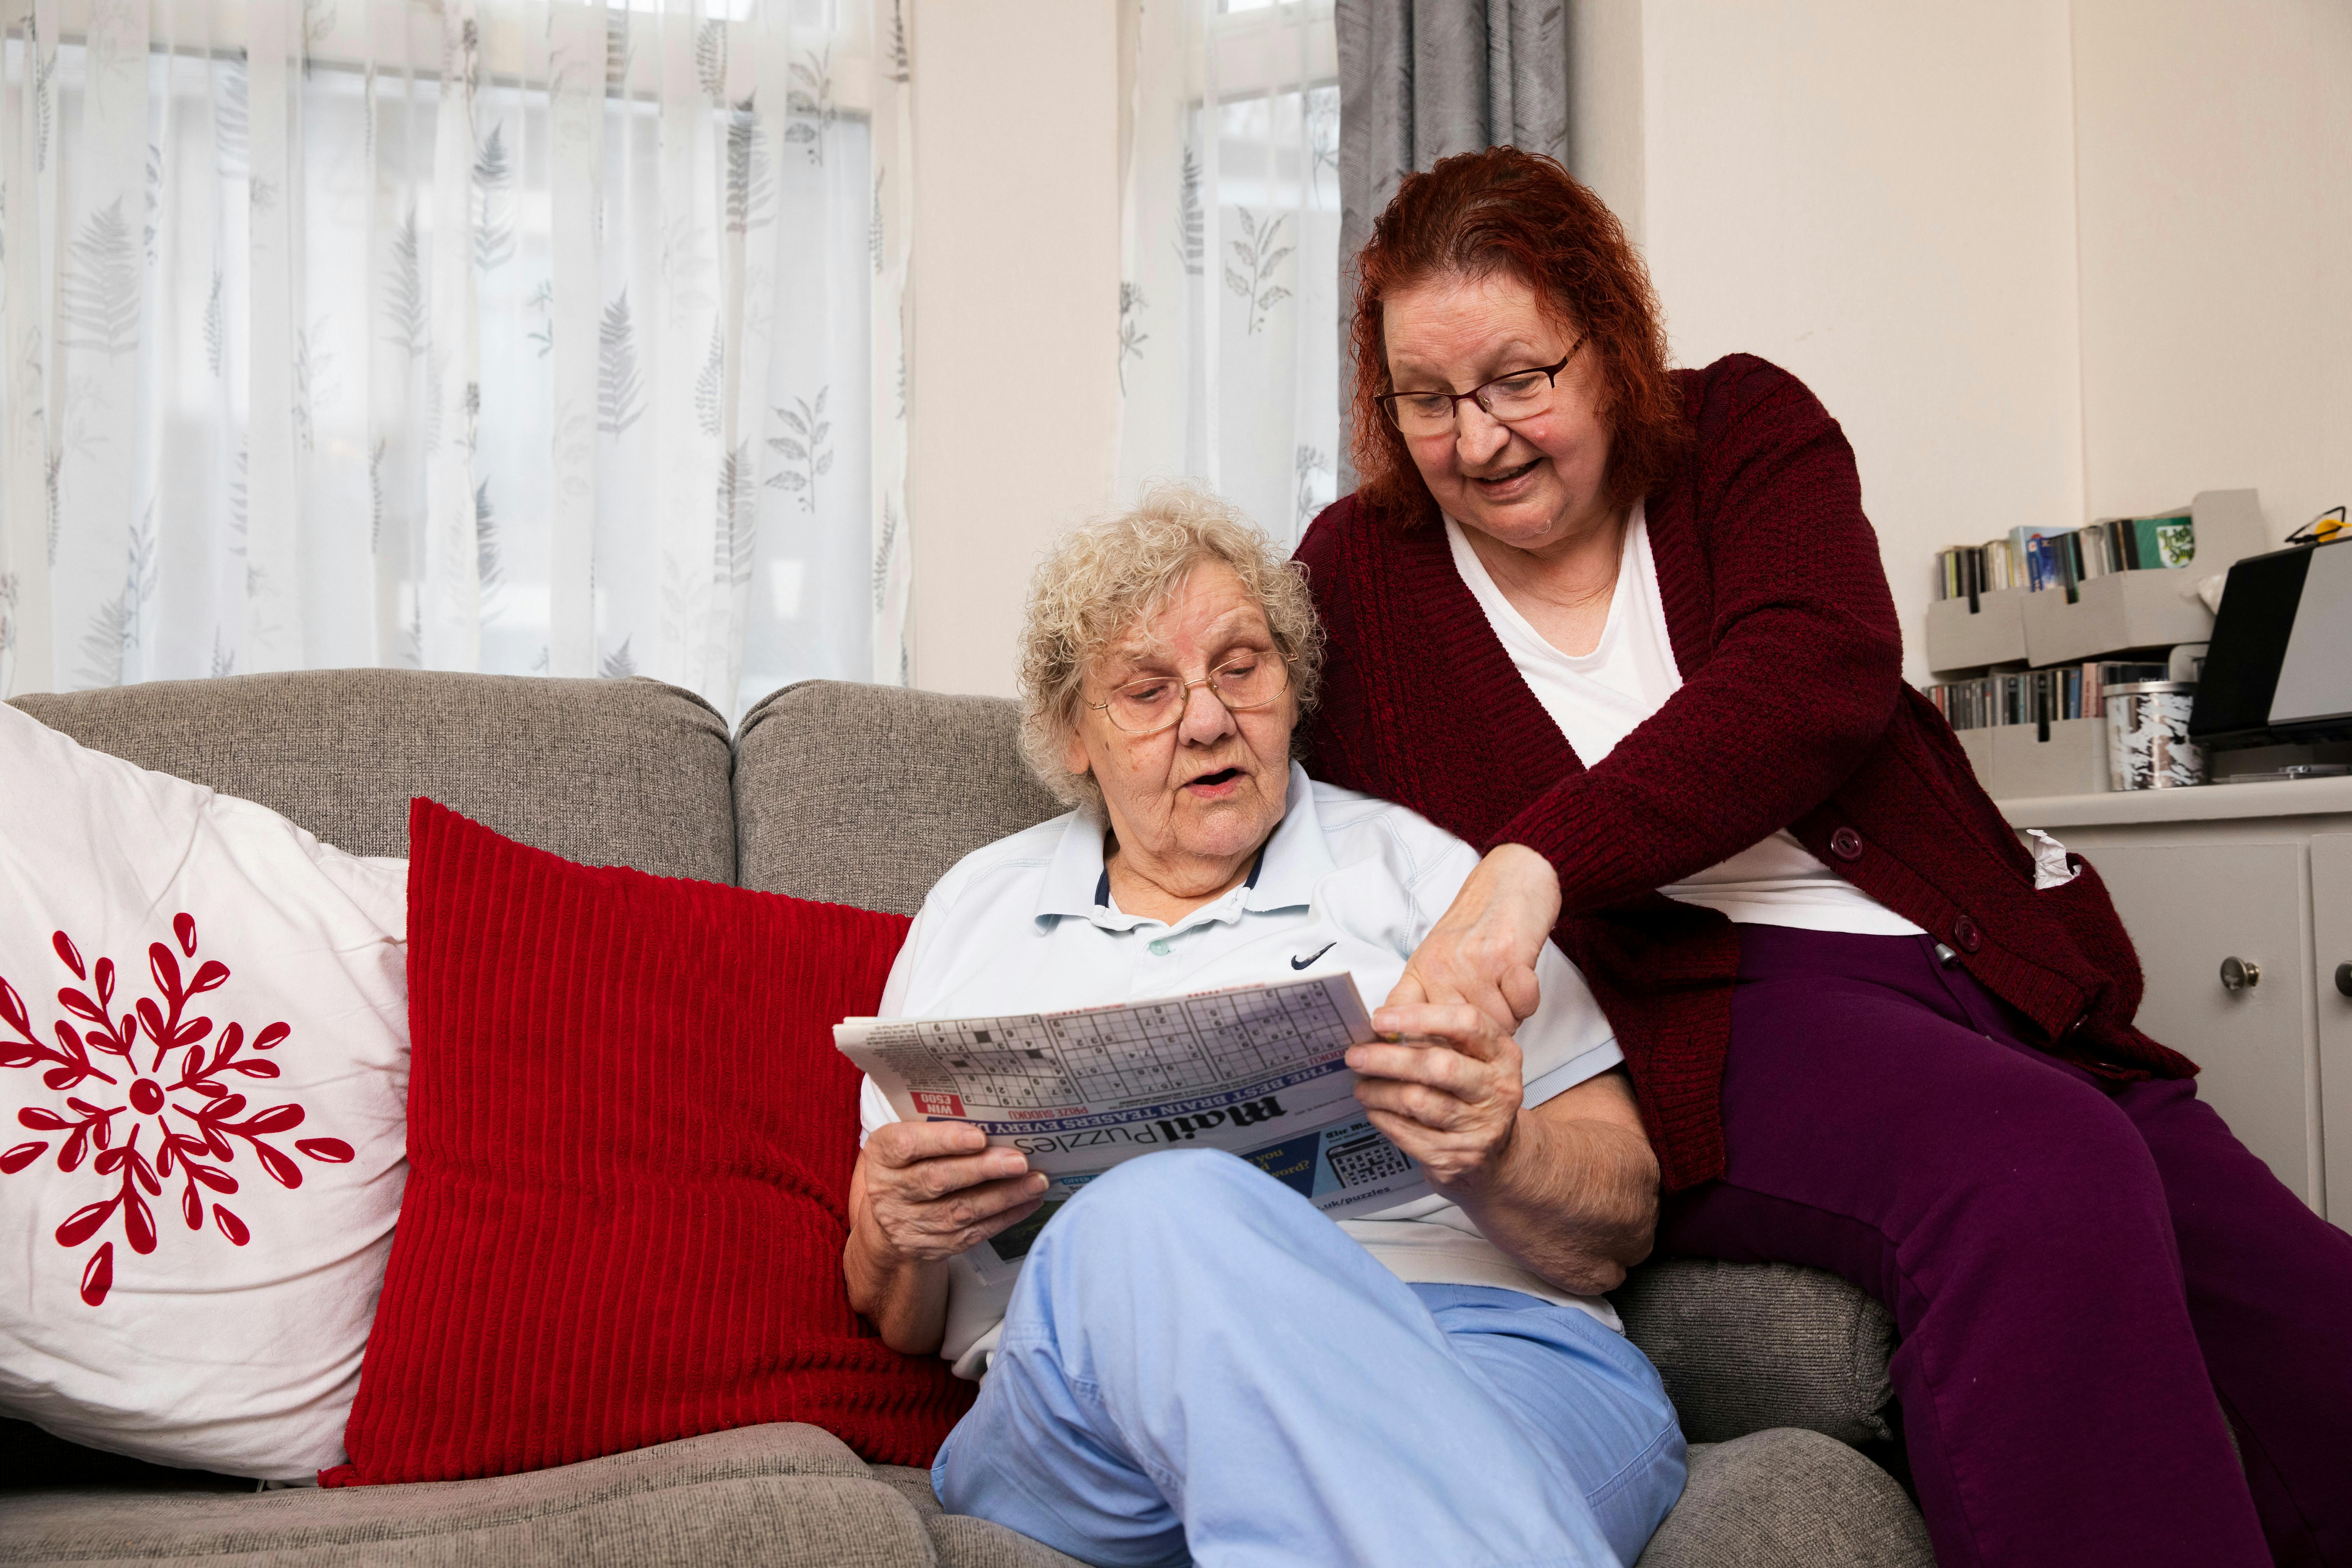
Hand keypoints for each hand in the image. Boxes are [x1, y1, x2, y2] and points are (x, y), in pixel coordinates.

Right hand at [852, 1121, 1046, 1267]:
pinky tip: (1028, 1202)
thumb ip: (935, 1126)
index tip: (979, 1137)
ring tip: (1036, 1181)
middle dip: (983, 1170)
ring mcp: (911, 1224)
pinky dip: (1005, 1217)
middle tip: (1019, 1161)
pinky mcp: (933, 1246)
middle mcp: (891, 1191)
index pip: (908, 1145)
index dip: (944, 1140)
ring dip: (1004, 1196)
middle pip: (938, 1180)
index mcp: (883, 1154)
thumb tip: (994, 1116)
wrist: (886, 1219)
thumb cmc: (907, 1163)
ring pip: (960, 1211)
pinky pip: (973, 1233)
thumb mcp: (906, 1138)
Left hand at [1348, 1000, 1525, 1194]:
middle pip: (1439, 1066)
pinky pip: (1408, 1133)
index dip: (1419, 1016)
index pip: (1466, 1023)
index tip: (1380, 1019)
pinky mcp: (1457, 1156)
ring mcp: (1480, 1126)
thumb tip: (1385, 1019)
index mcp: (1502, 1055)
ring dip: (1379, 1091)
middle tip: (1356, 1056)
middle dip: (1388, 1059)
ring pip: (1418, 1101)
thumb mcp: (1470, 1057)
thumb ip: (1435, 1032)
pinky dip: (1383, 1118)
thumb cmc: (1474, 1095)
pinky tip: (1375, 1109)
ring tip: (1362, 1087)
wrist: (1496, 1157)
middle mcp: (1497, 1089)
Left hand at [1389, 844, 1561, 1032]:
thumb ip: (1420, 999)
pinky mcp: (1510, 957)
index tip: (1415, 1065)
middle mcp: (1443, 967)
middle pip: (1460, 1035)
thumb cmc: (1474, 927)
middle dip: (1477, 1040)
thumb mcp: (1434, 959)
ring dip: (1507, 1018)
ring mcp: (1476, 963)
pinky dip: (1527, 1001)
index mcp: (1422, 970)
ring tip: (1504, 990)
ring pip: (1497, 1025)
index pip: (1403, 1019)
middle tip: (1485, 1023)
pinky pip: (1524, 1006)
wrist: (1509, 882)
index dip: (1408, 1047)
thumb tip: (1405, 1046)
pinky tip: (1519, 979)